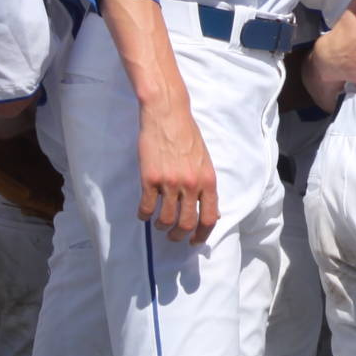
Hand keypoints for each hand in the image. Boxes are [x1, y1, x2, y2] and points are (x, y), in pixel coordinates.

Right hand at [135, 98, 218, 245]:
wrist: (167, 114)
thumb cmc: (187, 135)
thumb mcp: (205, 161)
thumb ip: (206, 185)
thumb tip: (211, 210)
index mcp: (208, 181)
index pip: (210, 217)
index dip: (202, 234)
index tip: (195, 241)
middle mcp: (191, 185)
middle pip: (187, 223)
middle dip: (180, 235)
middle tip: (174, 237)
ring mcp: (170, 182)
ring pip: (166, 219)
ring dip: (162, 227)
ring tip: (159, 225)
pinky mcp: (150, 178)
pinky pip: (147, 207)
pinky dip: (144, 215)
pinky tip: (143, 214)